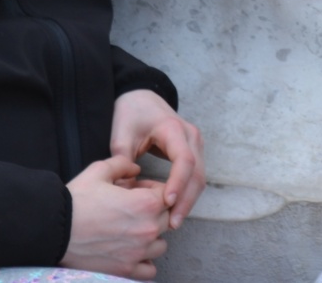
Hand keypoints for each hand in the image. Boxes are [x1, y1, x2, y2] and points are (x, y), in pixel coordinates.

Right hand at [62, 156, 170, 278]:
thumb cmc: (77, 200)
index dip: (153, 189)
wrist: (54, 230)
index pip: (168, 195)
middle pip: (166, 219)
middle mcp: (148, 229)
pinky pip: (150, 270)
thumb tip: (136, 170)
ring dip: (151, 237)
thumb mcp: (100, 170)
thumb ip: (123, 164)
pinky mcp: (126, 270)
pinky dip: (145, 262)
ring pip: (161, 244)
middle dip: (153, 211)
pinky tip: (132, 252)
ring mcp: (139, 253)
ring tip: (132, 230)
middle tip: (132, 208)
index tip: (138, 190)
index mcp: (146, 204)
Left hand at [110, 90, 206, 228]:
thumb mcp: (121, 135)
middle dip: (186, 200)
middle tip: (172, 223)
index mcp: (173, 128)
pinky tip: (175, 209)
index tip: (166, 202)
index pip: (184, 159)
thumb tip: (125, 191)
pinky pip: (195, 176)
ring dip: (189, 200)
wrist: (141, 98)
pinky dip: (188, 193)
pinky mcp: (193, 151)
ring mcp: (195, 144)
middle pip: (197, 172)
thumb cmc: (131, 114)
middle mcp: (191, 136)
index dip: (178, 182)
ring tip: (174, 222)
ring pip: (200, 177)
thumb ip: (122, 162)